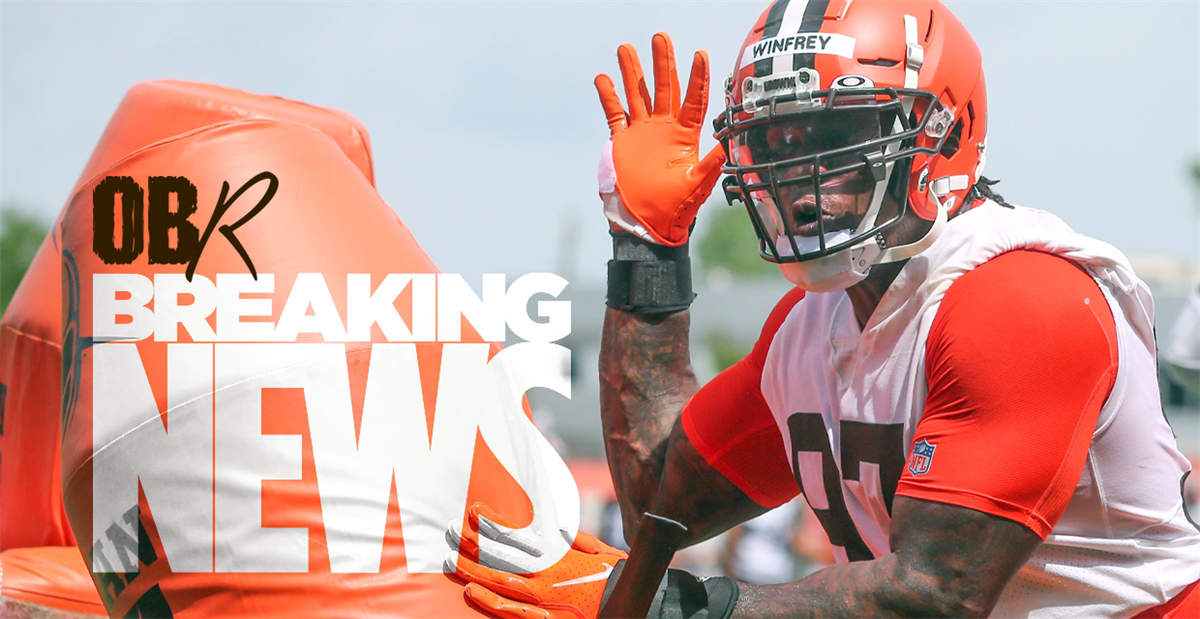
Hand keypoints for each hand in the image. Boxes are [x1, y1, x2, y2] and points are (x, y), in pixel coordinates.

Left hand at [446, 503, 626, 618]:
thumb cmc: (619, 579)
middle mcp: (546, 575)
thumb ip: (573, 540)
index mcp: (558, 555)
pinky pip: (512, 611)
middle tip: (448, 529)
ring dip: (472, 568)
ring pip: (500, 581)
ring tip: (448, 556)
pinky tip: (468, 592)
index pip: (517, 536)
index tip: (473, 511)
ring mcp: (544, 599)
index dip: (492, 523)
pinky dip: (489, 601)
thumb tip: (552, 531)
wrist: (638, 606)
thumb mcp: (599, 551)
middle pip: (500, 556)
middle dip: (472, 542)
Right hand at [596, 32, 725, 246]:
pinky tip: (603, 78)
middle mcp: (664, 128)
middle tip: (660, 37)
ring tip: (626, 48)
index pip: (694, 100)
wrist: (647, 223)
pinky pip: (614, 114)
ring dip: (632, 72)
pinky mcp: (622, 141)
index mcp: (685, 136)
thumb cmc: (675, 209)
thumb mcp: (696, 186)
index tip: (700, 54)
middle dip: (662, 62)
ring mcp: (642, 133)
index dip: (697, 78)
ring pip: (637, 95)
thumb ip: (709, 166)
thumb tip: (726, 147)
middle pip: (664, 88)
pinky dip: (608, 96)